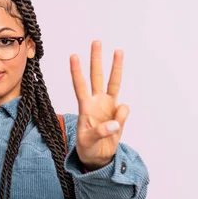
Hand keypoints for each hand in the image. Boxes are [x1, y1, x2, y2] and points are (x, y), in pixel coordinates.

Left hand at [70, 40, 128, 170]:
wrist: (98, 156)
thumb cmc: (87, 147)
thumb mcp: (87, 142)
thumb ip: (100, 131)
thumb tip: (115, 122)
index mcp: (85, 107)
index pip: (80, 86)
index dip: (77, 72)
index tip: (73, 56)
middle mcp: (97, 102)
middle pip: (97, 76)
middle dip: (96, 59)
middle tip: (96, 42)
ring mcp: (108, 106)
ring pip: (113, 82)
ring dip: (116, 67)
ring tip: (118, 50)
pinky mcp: (118, 113)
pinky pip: (124, 110)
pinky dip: (122, 117)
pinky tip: (115, 127)